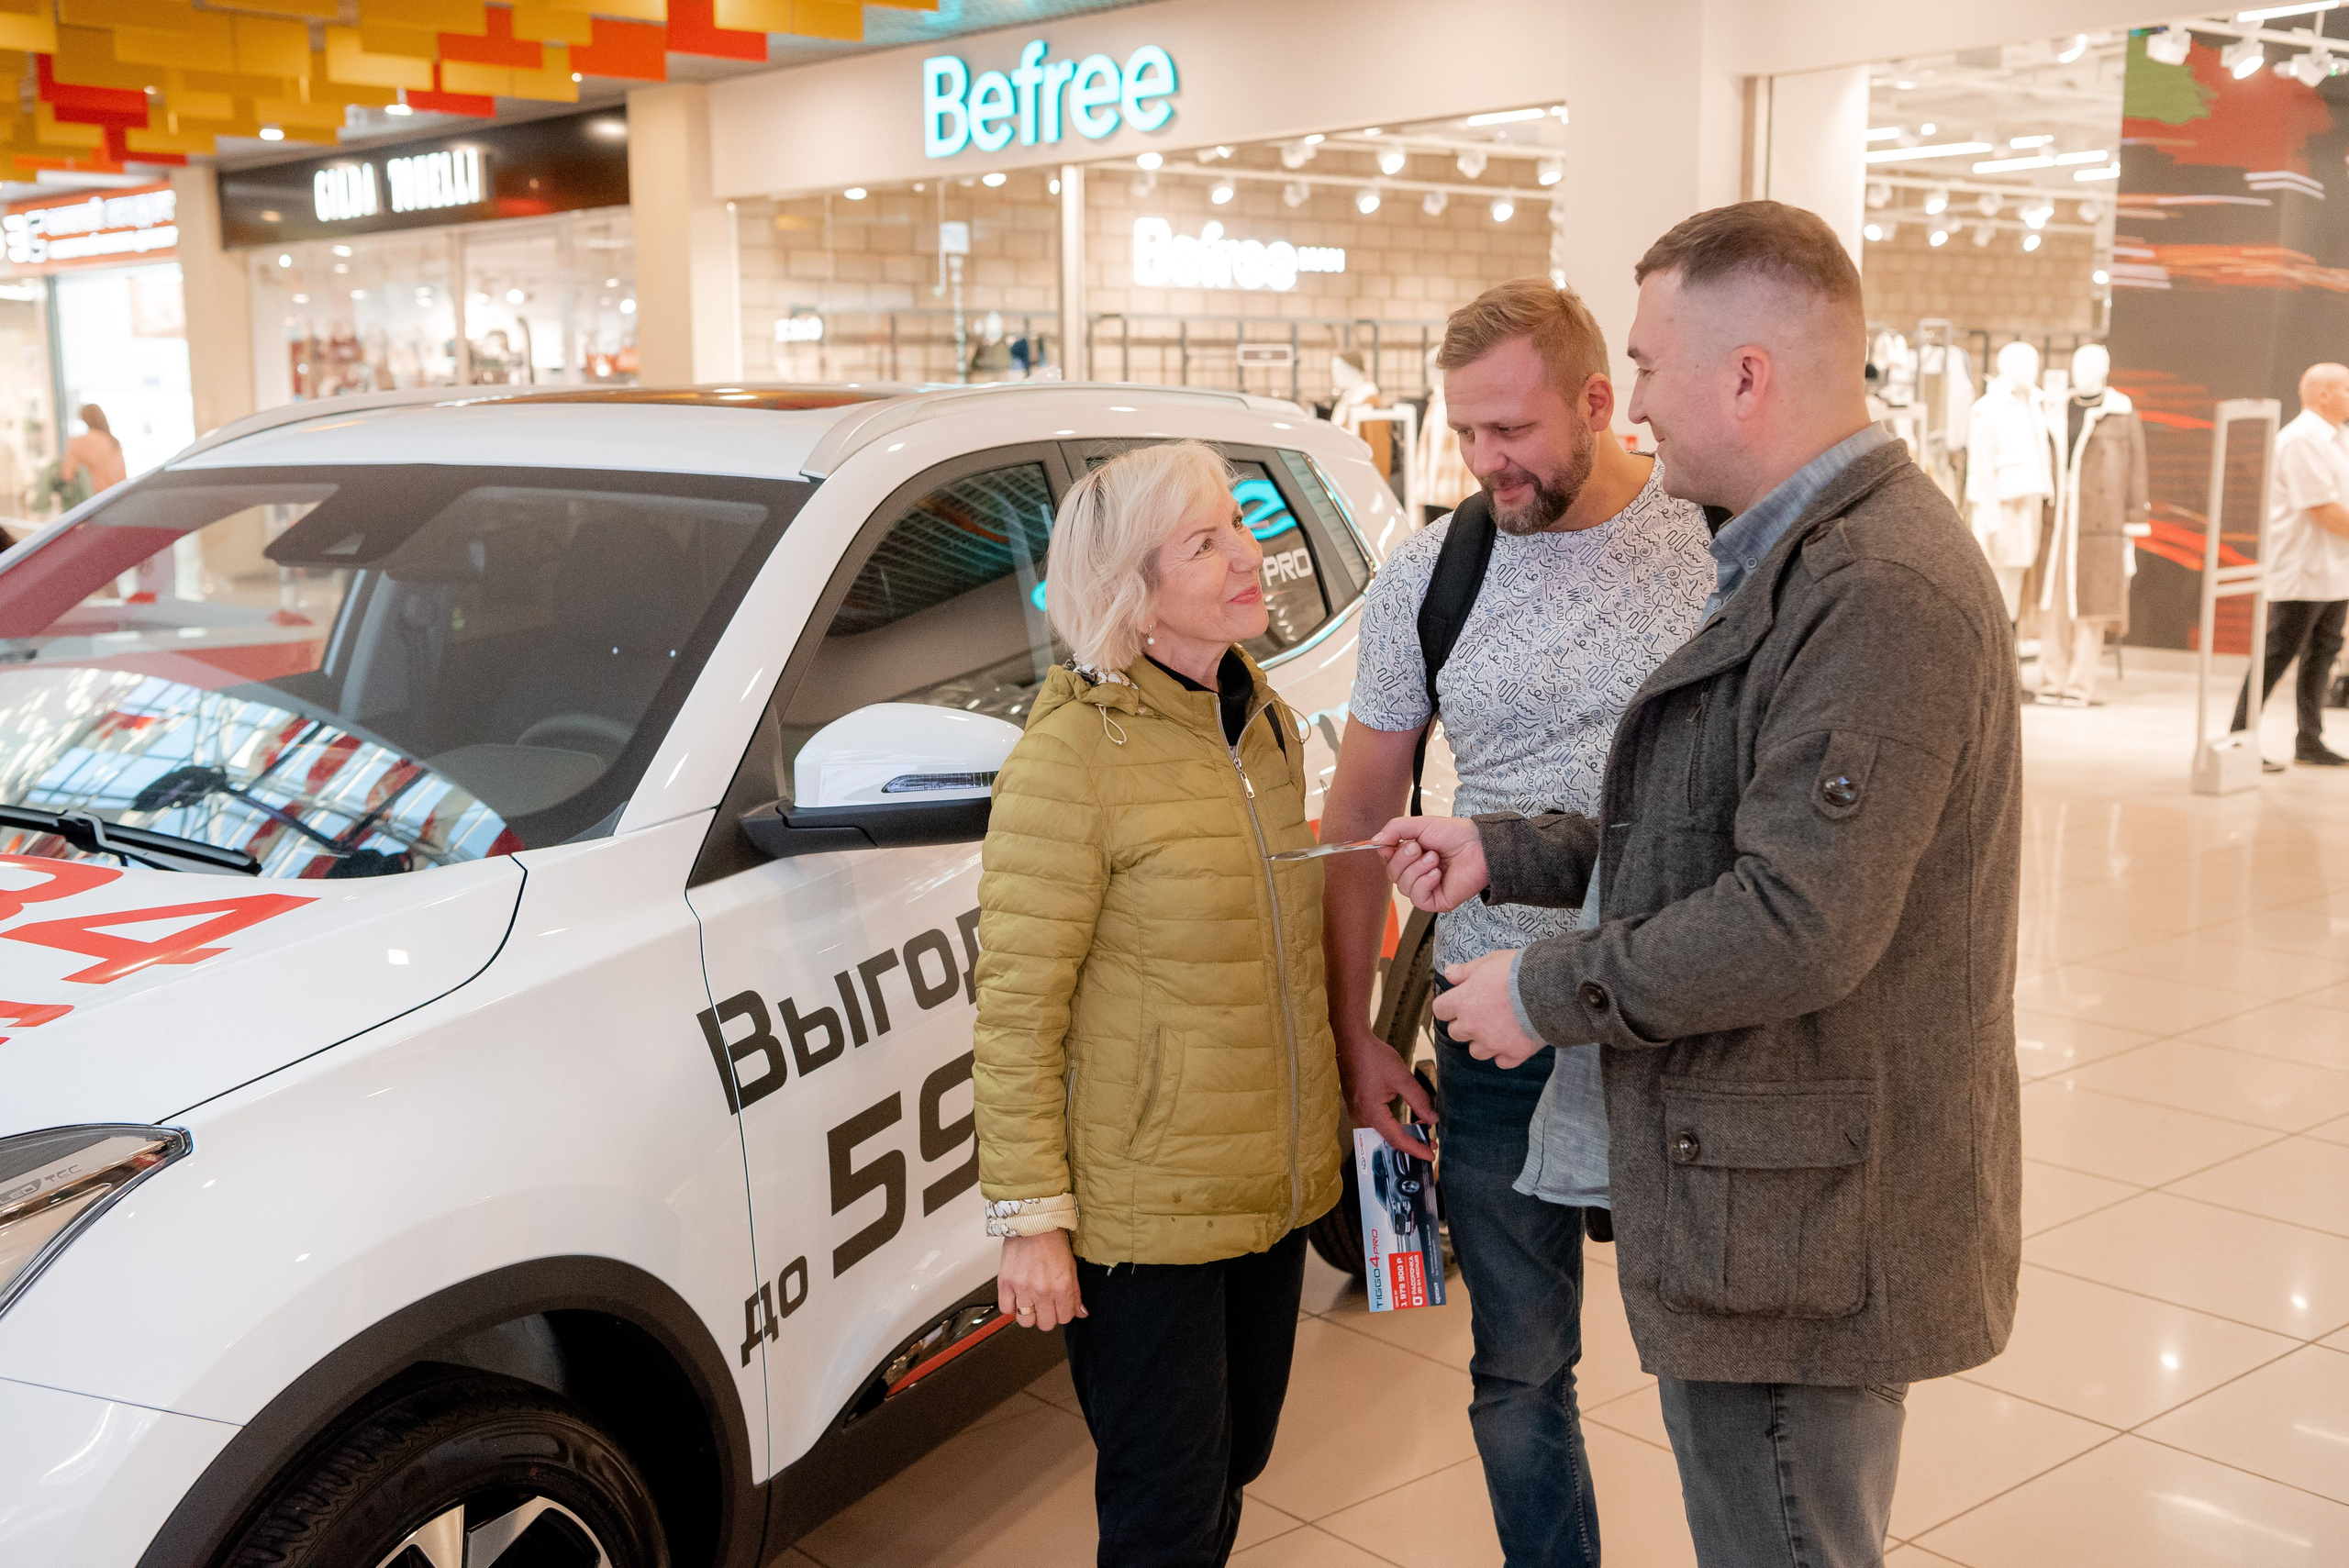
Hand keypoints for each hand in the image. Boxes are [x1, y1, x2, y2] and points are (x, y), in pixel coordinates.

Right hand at [998, 1230, 1085, 1330]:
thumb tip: (1081, 1312)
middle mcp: (1042, 1290)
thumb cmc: (1052, 1240)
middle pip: (1046, 1324)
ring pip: (1026, 1321)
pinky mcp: (1006, 1283)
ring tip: (1031, 1303)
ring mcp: (1022, 1288)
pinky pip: (1006, 1309)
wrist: (1032, 1223)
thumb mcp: (1071, 1266)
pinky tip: (1017, 1298)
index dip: (1064, 1313)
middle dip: (1048, 1317)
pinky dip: (1012, 1307)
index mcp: (1061, 1286)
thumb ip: (1075, 1293)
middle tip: (1046, 1306)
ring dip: (1030, 1315)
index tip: (1060, 1307)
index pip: (1065, 1318)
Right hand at [1335, 1024, 1436, 1155]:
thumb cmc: (1373, 1056)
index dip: (1415, 1149)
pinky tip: (1405, 1122)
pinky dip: (1392, 1126)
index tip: (1431, 1155)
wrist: (1352, 1041)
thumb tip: (1432, 1119)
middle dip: (1411, 1144)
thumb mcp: (1402, 1077)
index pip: (1396, 1139)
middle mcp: (1361, 1116)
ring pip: (1382, 1131)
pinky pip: (1376, 1122)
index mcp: (1371, 1112)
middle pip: (1388, 1139)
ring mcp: (1357, 1111)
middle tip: (1430, 1144)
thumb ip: (1419, 1100)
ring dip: (1402, 1134)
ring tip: (1421, 1133)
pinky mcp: (1357, 1105)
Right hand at [1372, 815, 1489, 911]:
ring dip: (1417, 870)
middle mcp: (1416, 873)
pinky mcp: (1436, 901)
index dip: (1386, 853)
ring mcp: (1426, 888)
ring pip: (1403, 887)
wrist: (1479, 845)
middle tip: (1420, 847)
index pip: (1387, 861)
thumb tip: (1374, 841)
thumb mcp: (1421, 825)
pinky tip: (1437, 874)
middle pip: (1392, 874)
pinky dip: (1424, 883)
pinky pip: (1417, 898)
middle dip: (1404, 859)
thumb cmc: (1454, 834)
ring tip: (1435, 858)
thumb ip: (1395, 829)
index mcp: (1411, 856)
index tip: (1392, 844)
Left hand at [1433, 948, 1544, 1068]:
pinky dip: (1505, 1054)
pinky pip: (1502, 1062)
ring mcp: (1493, 1043)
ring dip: (1483, 1041)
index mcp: (1462, 1002)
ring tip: (1498, 1028)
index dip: (1449, 1005)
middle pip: (1456, 1033)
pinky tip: (1513, 1041)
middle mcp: (1473, 1026)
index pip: (1440, 1010)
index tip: (1459, 1000)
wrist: (1551, 987)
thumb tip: (1449, 974)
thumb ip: (1465, 971)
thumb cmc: (1518, 970)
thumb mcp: (1488, 962)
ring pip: (1476, 1051)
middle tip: (1482, 1012)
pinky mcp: (1514, 1053)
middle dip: (1465, 1023)